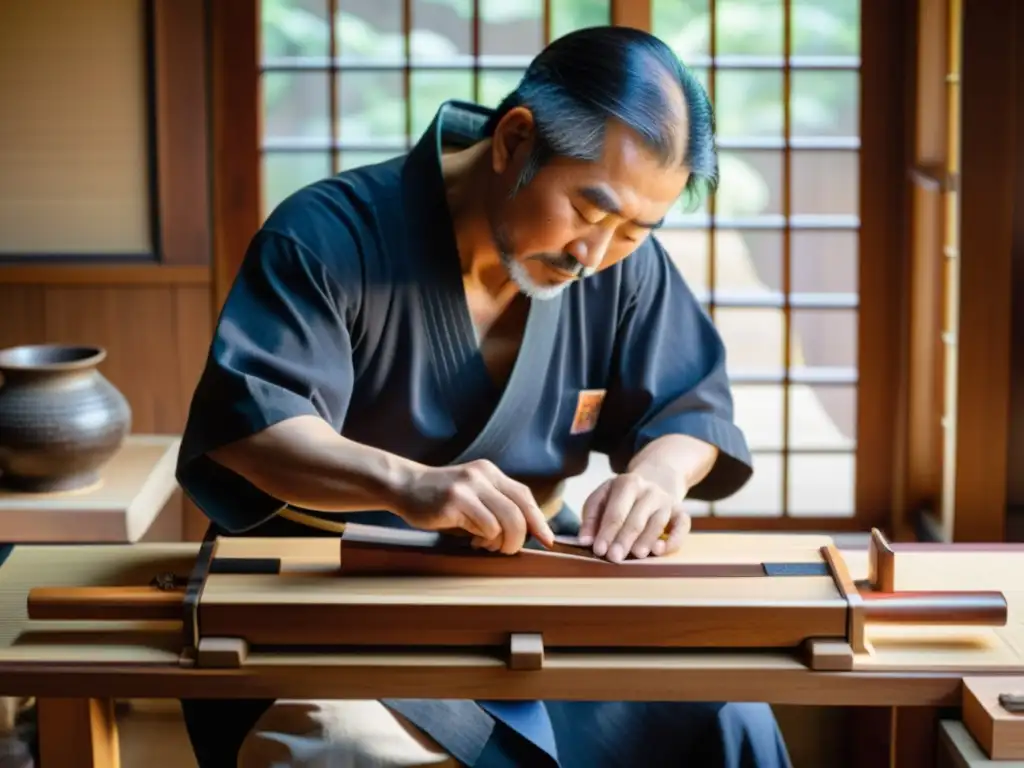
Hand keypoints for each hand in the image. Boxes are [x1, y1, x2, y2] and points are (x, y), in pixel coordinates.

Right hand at [395, 459, 554, 553]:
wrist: (405, 485)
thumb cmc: (441, 496)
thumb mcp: (473, 491)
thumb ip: (496, 503)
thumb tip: (527, 531)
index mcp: (490, 472)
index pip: (524, 496)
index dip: (538, 520)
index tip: (547, 540)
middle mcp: (482, 476)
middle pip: (519, 512)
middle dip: (519, 539)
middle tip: (506, 550)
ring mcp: (468, 488)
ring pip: (505, 522)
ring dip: (500, 542)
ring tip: (485, 545)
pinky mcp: (454, 502)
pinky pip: (485, 527)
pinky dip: (484, 539)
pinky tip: (471, 540)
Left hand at [577, 472, 690, 562]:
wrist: (657, 477)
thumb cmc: (623, 496)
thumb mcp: (603, 497)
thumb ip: (591, 518)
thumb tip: (584, 541)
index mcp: (626, 484)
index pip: (615, 512)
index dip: (606, 532)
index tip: (598, 550)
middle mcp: (649, 491)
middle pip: (636, 519)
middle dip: (624, 539)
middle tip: (614, 558)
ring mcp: (667, 501)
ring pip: (657, 523)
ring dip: (647, 540)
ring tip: (637, 555)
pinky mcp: (682, 513)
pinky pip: (682, 527)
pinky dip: (673, 540)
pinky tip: (660, 551)